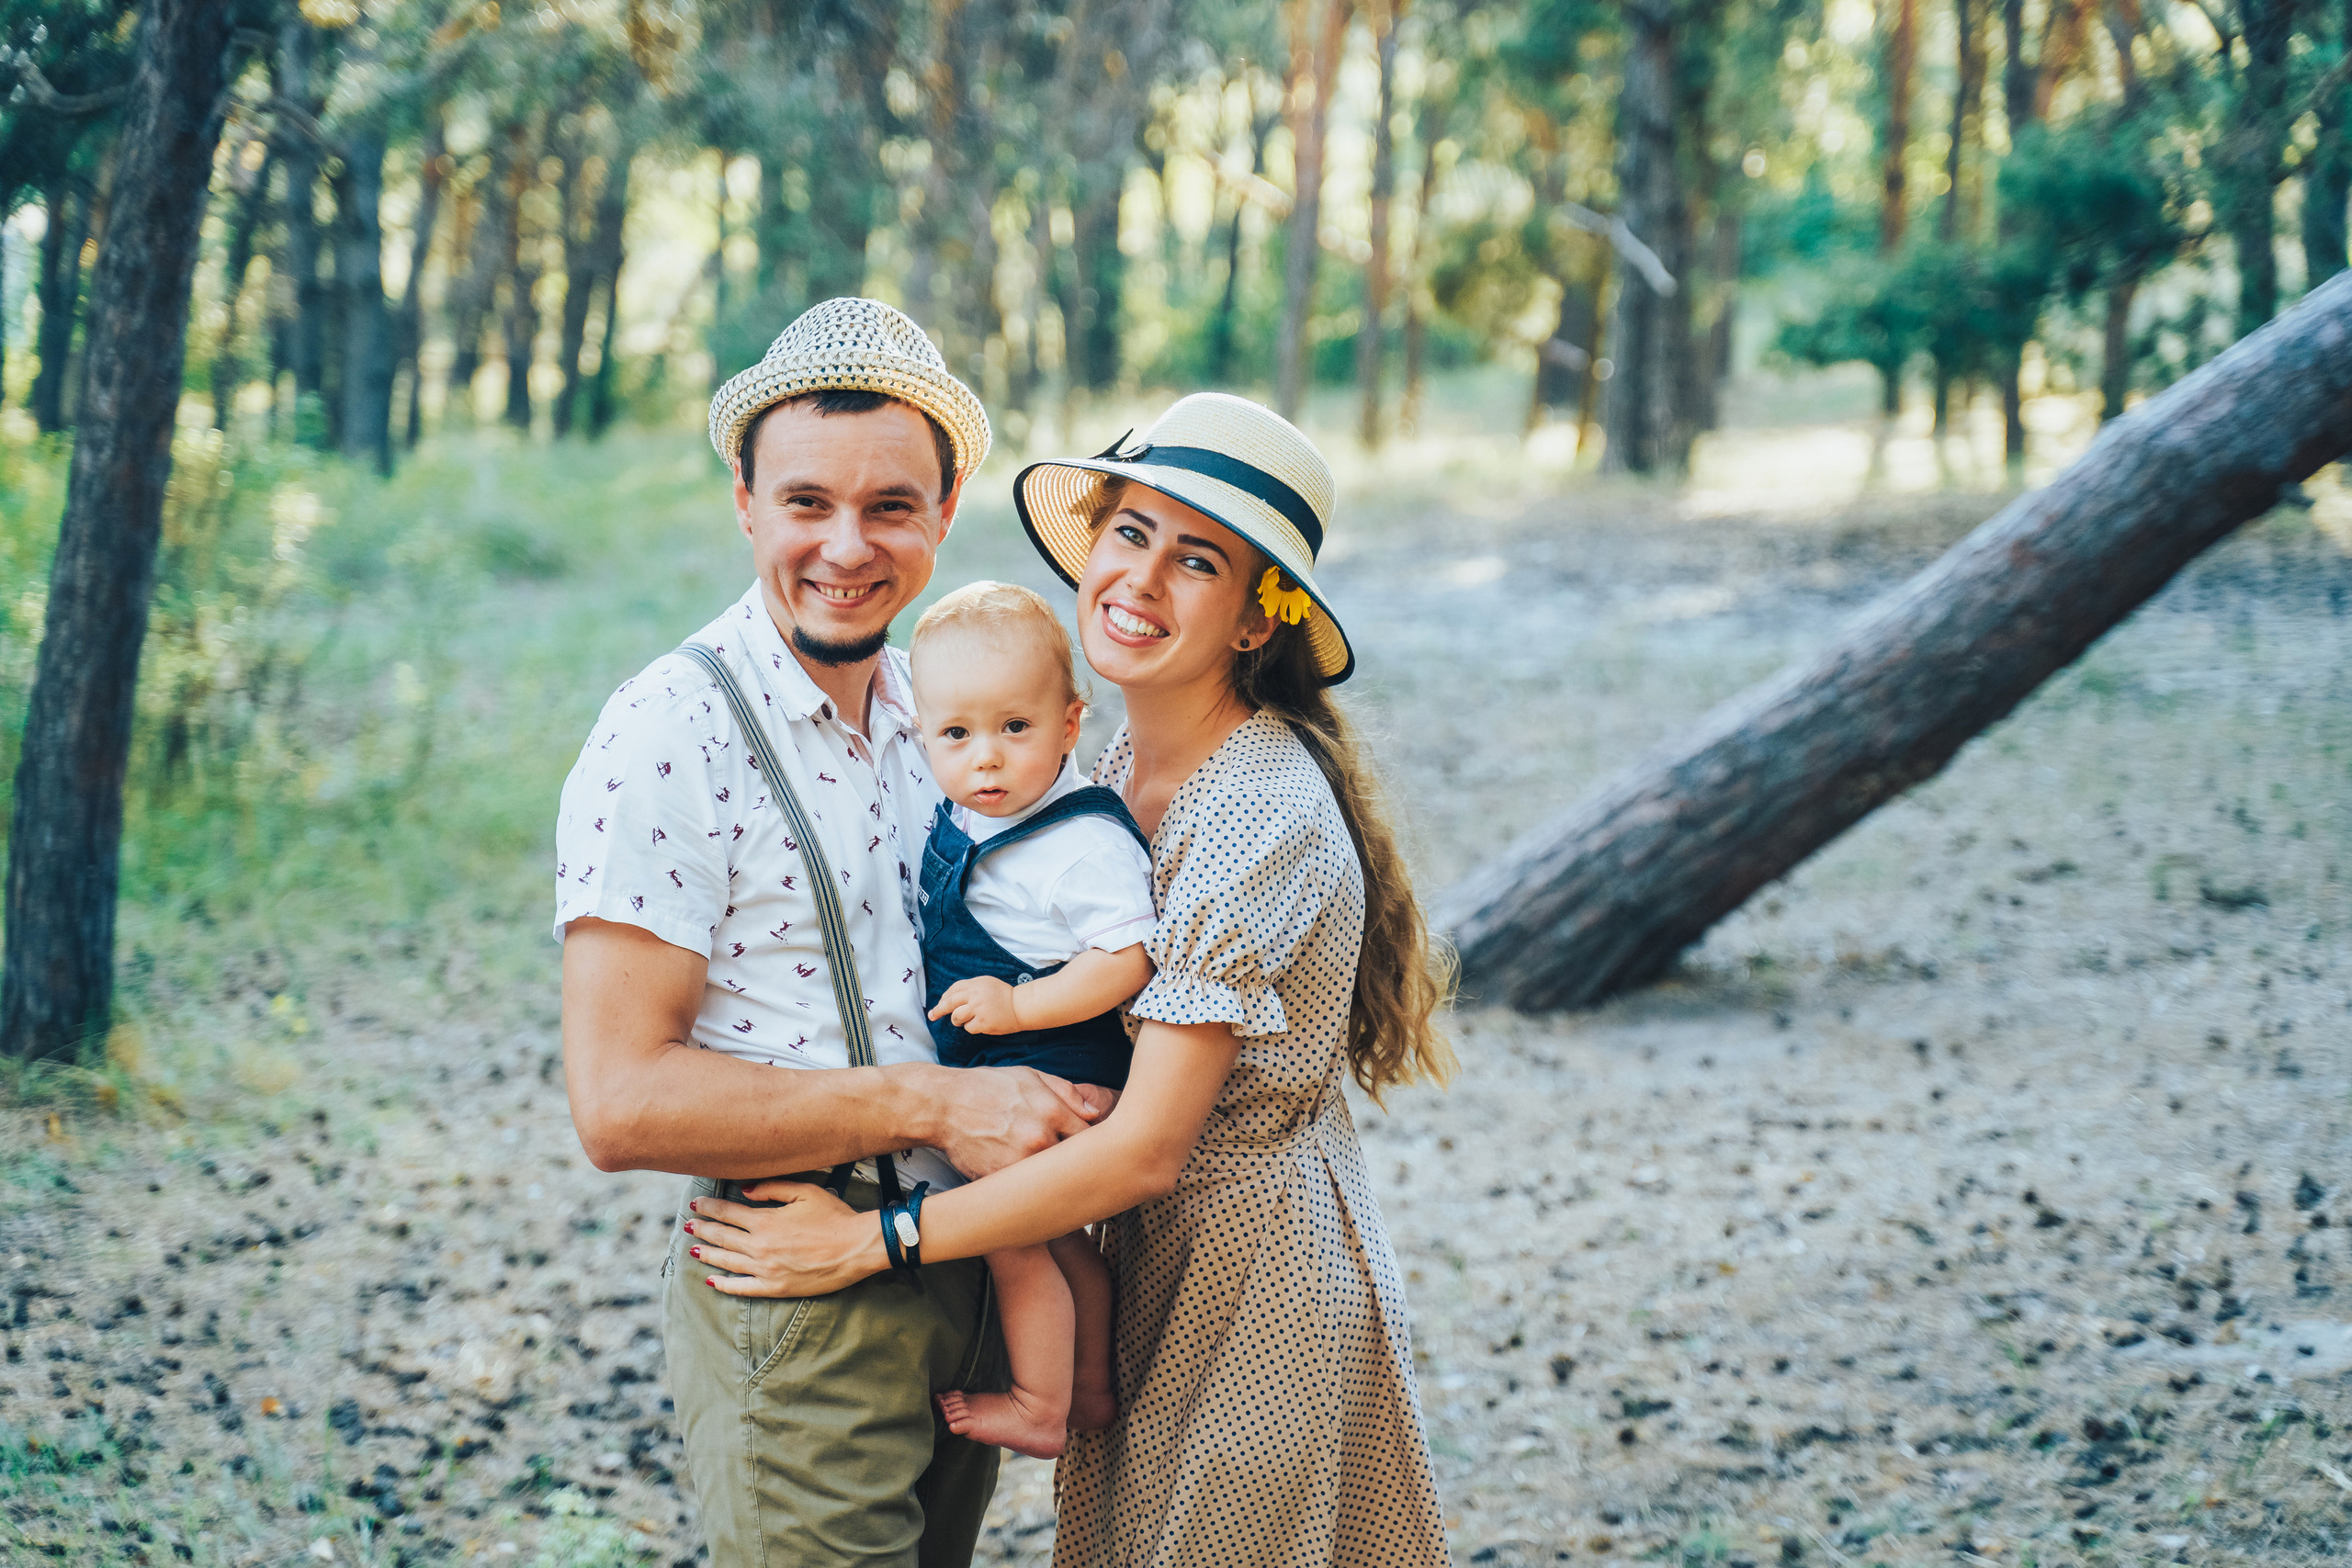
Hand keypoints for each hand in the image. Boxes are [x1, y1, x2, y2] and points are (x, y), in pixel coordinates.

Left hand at [682, 1182, 883, 1297]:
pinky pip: (743, 1287)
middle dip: (702, 1229)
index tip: (696, 1204)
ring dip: (708, 1254)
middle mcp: (759, 1246)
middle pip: (722, 1237)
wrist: (856, 1248)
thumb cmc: (834, 1217)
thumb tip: (745, 1192)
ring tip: (694, 1250)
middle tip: (688, 1226)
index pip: (727, 1213)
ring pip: (727, 1262)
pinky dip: (725, 1285)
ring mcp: (765, 1269)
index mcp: (765, 1221)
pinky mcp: (775, 1287)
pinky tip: (713, 1281)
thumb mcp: (805, 1192)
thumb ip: (772, 1188)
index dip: (708, 1207)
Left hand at [930, 976, 1020, 1034]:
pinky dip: (972, 1028)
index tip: (938, 1005)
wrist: (1021, 1006)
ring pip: (956, 1017)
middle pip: (949, 1003)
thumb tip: (949, 998)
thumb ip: (970, 988)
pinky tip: (981, 1024)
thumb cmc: (1004, 996)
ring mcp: (978, 1009)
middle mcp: (975, 995)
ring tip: (967, 1020)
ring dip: (958, 1021)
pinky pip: (968, 1028)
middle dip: (938, 1010)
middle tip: (932, 1016)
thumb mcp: (987, 984)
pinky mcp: (983, 1022)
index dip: (944, 998)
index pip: (953, 989)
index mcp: (976, 984)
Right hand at [930, 1065, 1111, 1178]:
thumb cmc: (988, 1087)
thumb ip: (1067, 1093)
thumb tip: (1094, 1113)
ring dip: (1051, 1176)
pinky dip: (1028, 1186)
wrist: (943, 1106)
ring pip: (1051, 1178)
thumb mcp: (1030, 1077)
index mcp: (1052, 1111)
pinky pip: (1025, 1189)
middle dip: (1074, 1162)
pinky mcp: (1001, 1180)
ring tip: (1044, 1169)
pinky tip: (1023, 1178)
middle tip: (1069, 1161)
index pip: (1090, 1137)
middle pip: (1074, 1162)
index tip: (1088, 1146)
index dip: (1091, 1142)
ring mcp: (1020, 1162)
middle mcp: (1040, 1138)